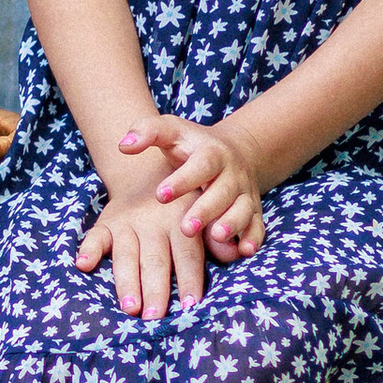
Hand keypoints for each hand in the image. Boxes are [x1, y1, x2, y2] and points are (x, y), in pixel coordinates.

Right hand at [75, 181, 207, 317]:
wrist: (149, 173)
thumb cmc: (184, 205)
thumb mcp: (204, 211)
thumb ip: (216, 235)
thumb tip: (234, 254)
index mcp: (181, 220)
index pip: (187, 254)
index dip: (189, 279)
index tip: (191, 305)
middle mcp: (153, 222)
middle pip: (155, 260)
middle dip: (155, 289)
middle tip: (155, 317)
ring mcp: (127, 222)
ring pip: (126, 254)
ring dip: (127, 281)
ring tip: (130, 307)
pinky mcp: (106, 222)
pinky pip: (95, 236)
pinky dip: (89, 249)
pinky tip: (84, 265)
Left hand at [119, 109, 266, 260]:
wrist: (230, 151)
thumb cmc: (190, 146)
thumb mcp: (171, 131)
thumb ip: (146, 132)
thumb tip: (124, 144)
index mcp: (211, 152)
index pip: (200, 165)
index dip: (183, 180)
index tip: (161, 194)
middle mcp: (232, 173)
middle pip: (223, 191)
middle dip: (206, 210)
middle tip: (186, 227)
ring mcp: (245, 192)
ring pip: (243, 209)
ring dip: (232, 224)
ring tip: (215, 237)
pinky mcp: (253, 210)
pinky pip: (258, 226)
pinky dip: (254, 238)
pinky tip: (244, 251)